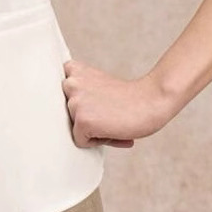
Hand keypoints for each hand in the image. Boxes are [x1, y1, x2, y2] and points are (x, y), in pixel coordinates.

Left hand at [61, 59, 175, 147]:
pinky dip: (97, 141)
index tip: (92, 103)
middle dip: (85, 117)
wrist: (152, 101)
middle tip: (107, 114)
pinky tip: (113, 130)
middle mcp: (70, 83)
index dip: (78, 103)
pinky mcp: (82, 120)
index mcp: (73, 71)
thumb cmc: (127, 98)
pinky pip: (81, 141)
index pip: (60, 95)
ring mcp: (75, 102)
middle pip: (67, 114)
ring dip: (91, 129)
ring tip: (111, 121)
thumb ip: (81, 94)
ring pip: (74, 128)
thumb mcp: (97, 85)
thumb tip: (70, 117)